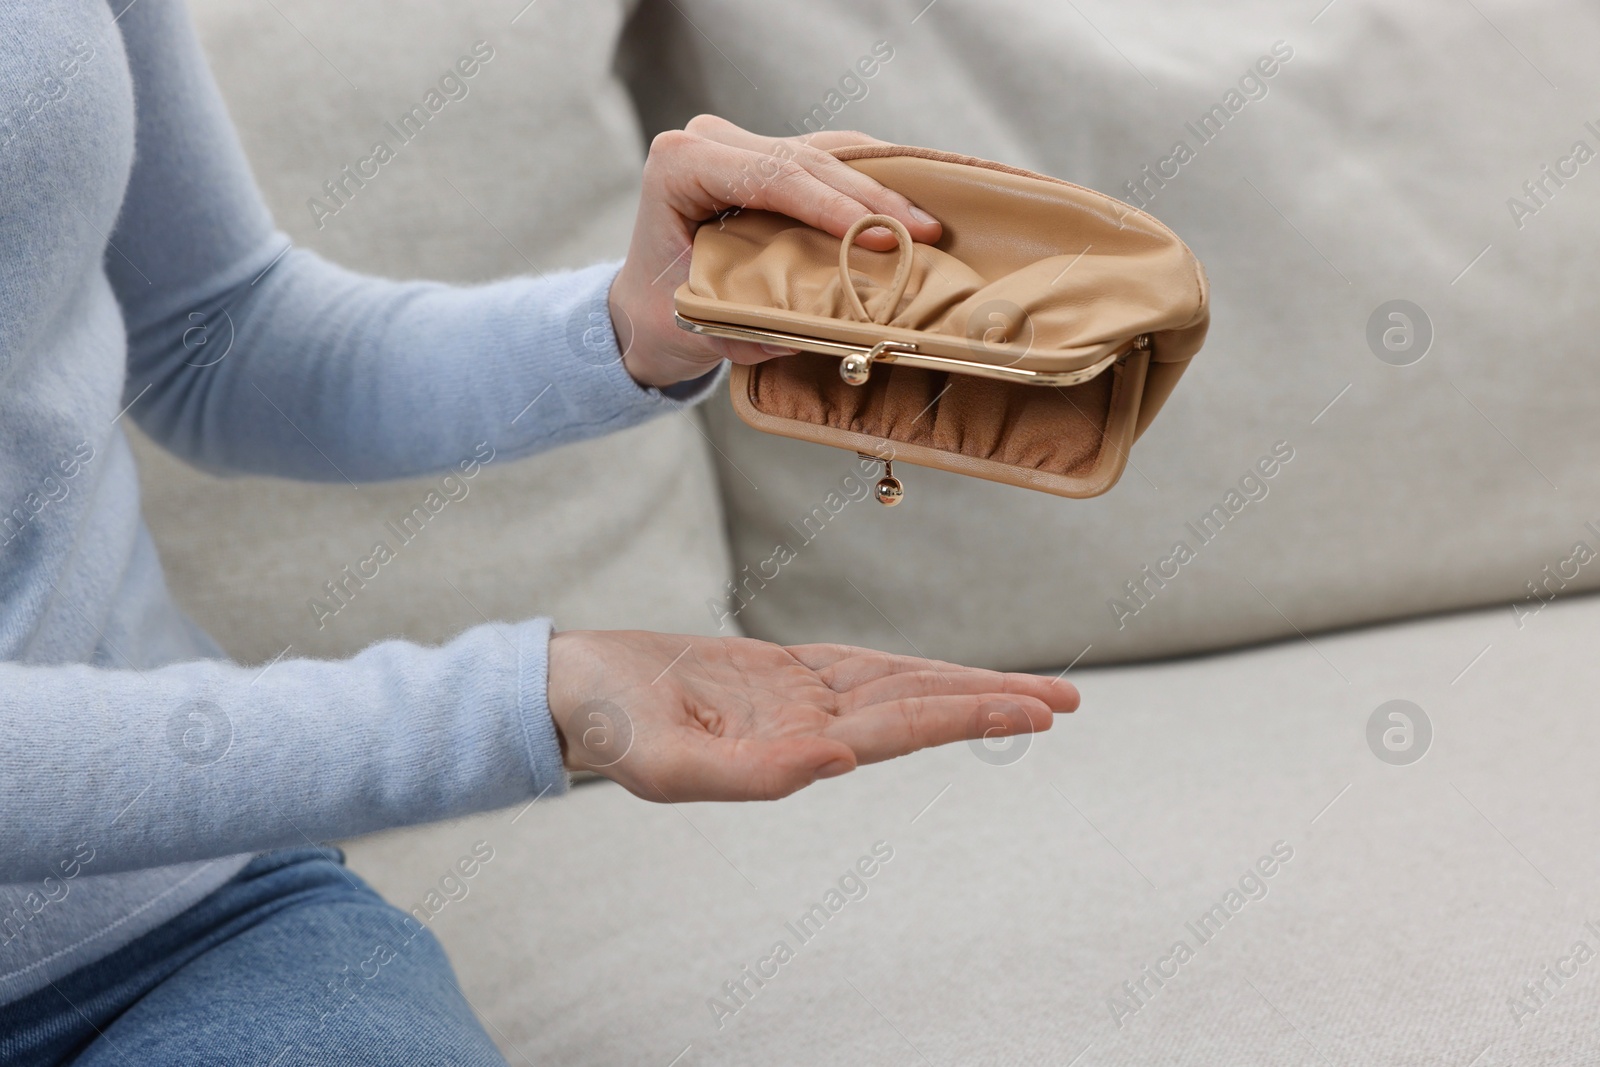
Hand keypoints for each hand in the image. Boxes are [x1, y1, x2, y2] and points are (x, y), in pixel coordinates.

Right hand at [546, 630, 1077, 801]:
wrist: (569, 693)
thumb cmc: (604, 728)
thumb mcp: (663, 761)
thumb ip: (749, 774)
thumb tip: (838, 764)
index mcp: (791, 749)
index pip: (899, 728)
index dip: (965, 714)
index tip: (1031, 710)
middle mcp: (807, 728)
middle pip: (917, 708)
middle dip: (989, 703)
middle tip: (1066, 703)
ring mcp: (795, 701)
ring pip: (897, 686)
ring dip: (960, 684)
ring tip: (1029, 691)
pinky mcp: (777, 674)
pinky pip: (858, 667)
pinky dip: (906, 667)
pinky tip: (940, 672)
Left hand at [607, 115, 942, 388]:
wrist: (640, 309)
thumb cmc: (661, 316)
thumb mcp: (699, 324)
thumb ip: (750, 324)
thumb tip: (815, 330)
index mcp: (680, 165)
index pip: (773, 178)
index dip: (835, 207)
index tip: (885, 237)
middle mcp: (708, 141)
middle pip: (806, 161)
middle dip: (871, 199)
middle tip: (926, 231)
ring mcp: (739, 144)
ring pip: (825, 154)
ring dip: (880, 188)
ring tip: (929, 221)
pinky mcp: (767, 157)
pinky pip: (828, 158)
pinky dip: (869, 180)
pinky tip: (910, 200)